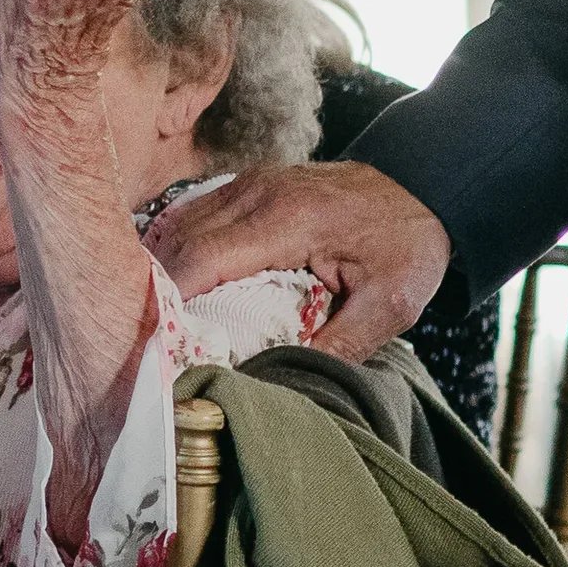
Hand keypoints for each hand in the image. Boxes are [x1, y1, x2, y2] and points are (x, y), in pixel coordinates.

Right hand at [147, 160, 452, 361]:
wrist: (424, 185)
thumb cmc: (406, 244)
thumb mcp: (389, 304)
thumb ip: (340, 343)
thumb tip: (285, 382)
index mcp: (289, 222)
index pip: (203, 258)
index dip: (170, 300)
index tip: (156, 340)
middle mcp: (257, 194)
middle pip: (178, 242)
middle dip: (153, 290)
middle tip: (143, 337)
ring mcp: (247, 184)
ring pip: (177, 225)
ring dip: (160, 269)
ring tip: (152, 316)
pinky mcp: (245, 185)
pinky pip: (191, 215)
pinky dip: (174, 249)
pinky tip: (172, 282)